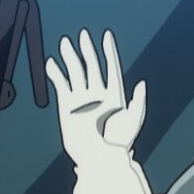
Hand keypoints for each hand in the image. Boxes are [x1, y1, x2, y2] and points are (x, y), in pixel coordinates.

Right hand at [42, 27, 145, 170]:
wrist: (97, 158)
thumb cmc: (117, 143)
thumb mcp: (133, 121)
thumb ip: (138, 101)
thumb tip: (141, 84)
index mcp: (114, 94)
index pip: (111, 66)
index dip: (109, 50)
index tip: (106, 36)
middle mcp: (97, 94)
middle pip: (91, 65)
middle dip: (87, 49)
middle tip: (82, 35)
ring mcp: (82, 99)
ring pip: (76, 72)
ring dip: (70, 57)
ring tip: (65, 43)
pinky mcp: (68, 106)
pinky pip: (61, 85)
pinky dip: (56, 74)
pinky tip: (52, 64)